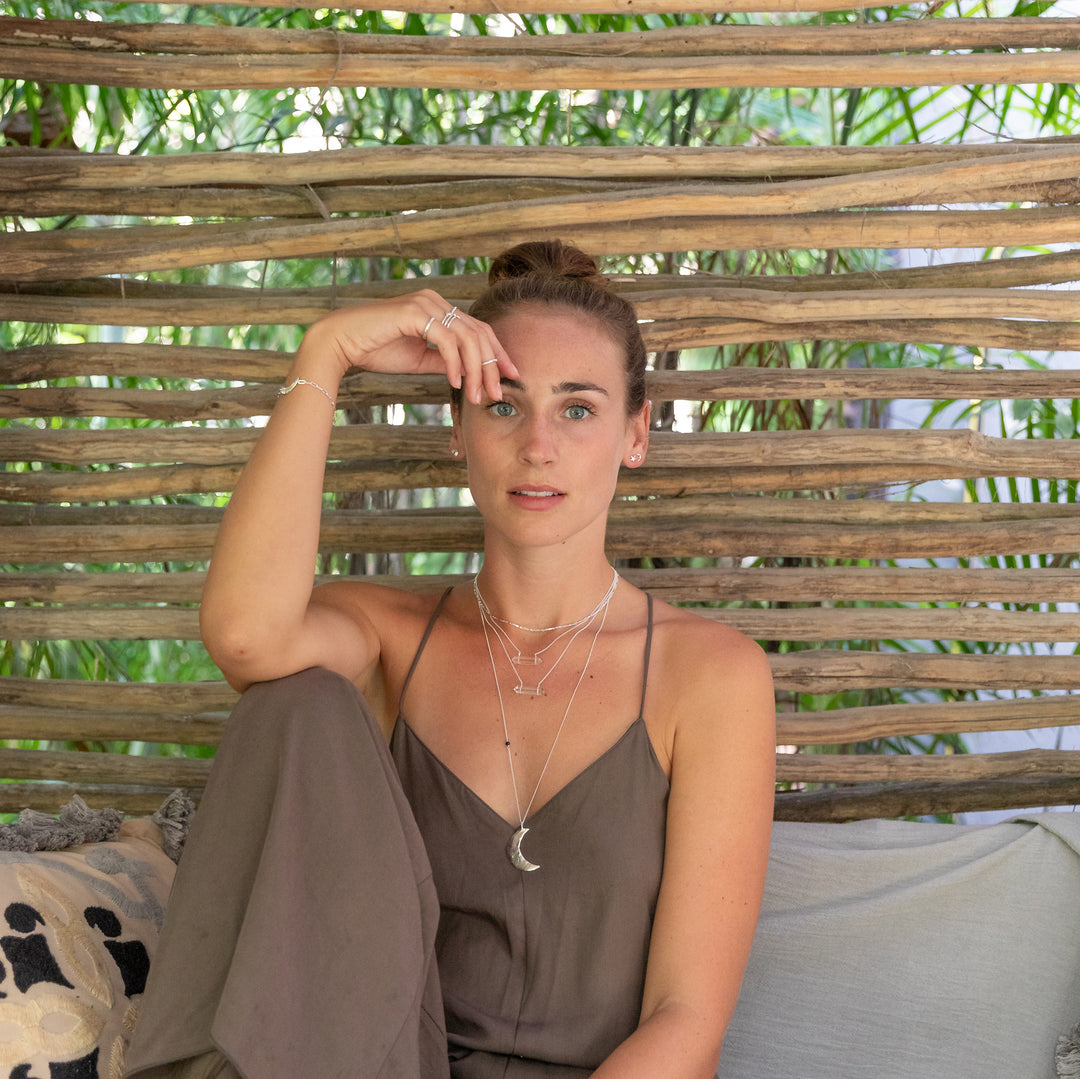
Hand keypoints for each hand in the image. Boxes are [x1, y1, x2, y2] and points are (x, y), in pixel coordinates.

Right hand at [299, 290, 517, 403]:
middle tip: (498, 394)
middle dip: (493, 366)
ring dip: (477, 369)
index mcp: (438, 309)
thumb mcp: (419, 359)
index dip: (497, 353)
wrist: (341, 343)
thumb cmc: (376, 349)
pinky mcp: (415, 313)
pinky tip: (456, 382)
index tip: (511, 376)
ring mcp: (426, 304)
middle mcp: (435, 301)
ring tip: (478, 395)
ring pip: (467, 337)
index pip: (478, 330)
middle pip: (479, 333)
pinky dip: (455, 363)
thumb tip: (469, 372)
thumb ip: (444, 361)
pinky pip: (446, 340)